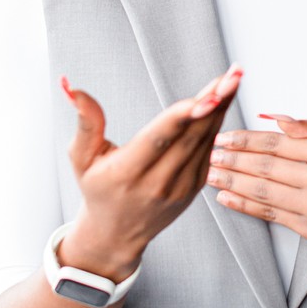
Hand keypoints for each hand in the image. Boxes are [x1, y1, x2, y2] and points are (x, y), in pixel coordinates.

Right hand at [59, 64, 241, 280]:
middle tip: (233, 73)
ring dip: (222, 108)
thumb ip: (85, 122)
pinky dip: (217, 123)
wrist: (116, 234)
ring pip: (205, 141)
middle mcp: (158, 183)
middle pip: (191, 136)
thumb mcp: (81, 158)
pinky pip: (208, 150)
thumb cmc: (97, 189)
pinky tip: (224, 98)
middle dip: (215, 102)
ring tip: (234, 77)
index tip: (208, 94)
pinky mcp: (195, 187)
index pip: (160, 138)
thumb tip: (72, 86)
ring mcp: (181, 187)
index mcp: (127, 174)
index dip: (185, 115)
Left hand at [205, 114, 306, 262]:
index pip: (276, 142)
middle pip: (264, 165)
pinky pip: (270, 215)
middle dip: (232, 159)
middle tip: (208, 153)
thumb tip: (274, 118)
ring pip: (262, 190)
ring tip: (209, 173)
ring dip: (231, 181)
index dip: (245, 140)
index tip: (223, 136)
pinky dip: (245, 206)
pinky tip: (227, 198)